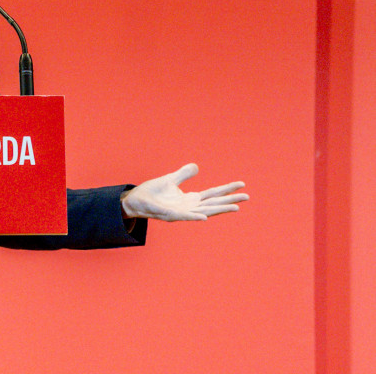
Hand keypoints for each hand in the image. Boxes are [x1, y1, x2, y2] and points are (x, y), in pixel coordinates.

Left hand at [121, 163, 247, 221]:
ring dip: (219, 210)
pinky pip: (185, 216)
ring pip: (204, 211)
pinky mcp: (170, 215)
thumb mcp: (170, 180)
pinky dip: (195, 217)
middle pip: (214, 203)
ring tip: (236, 207)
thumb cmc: (152, 193)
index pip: (213, 193)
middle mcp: (189, 207)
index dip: (227, 189)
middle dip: (230, 200)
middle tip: (248, 196)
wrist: (135, 201)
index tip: (242, 184)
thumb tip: (196, 166)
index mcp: (191, 199)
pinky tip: (205, 217)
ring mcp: (181, 212)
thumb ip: (183, 174)